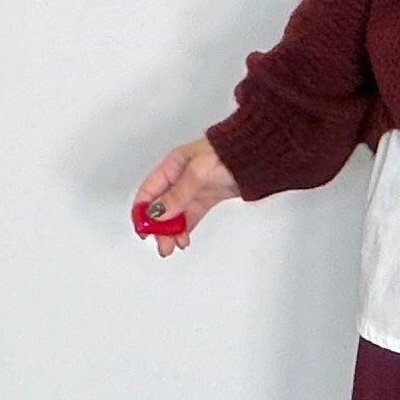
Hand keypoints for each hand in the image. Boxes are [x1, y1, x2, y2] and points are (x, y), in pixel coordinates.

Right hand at [131, 137, 240, 257]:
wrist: (257, 157)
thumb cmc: (229, 153)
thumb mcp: (198, 173)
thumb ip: (177, 194)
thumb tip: (157, 212)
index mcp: (172, 165)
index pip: (148, 192)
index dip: (142, 212)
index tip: (143, 230)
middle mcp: (180, 177)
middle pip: (161, 206)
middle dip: (158, 227)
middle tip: (162, 244)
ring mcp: (193, 188)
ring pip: (175, 214)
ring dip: (171, 232)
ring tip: (172, 246)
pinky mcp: (207, 197)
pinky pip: (190, 216)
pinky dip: (185, 229)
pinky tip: (183, 238)